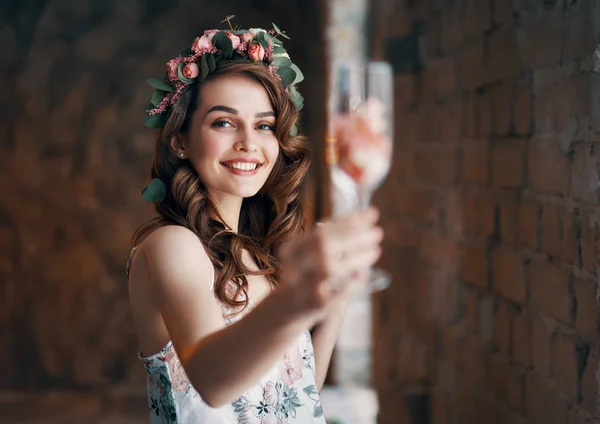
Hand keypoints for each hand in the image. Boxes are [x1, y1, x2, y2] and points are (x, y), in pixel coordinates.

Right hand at [277, 207, 382, 323]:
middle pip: (324, 245)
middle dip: (354, 235)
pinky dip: (352, 282)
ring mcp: (302, 285)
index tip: (372, 213)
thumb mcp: (311, 253)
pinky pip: (337, 292)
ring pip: (330, 267)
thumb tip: (362, 221)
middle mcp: (293, 265)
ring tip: (376, 249)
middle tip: (378, 232)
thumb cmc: (306, 274)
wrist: (289, 307)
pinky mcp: (315, 304)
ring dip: (356, 257)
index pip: (323, 230)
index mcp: (292, 248)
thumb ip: (331, 238)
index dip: (350, 220)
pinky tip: (364, 272)